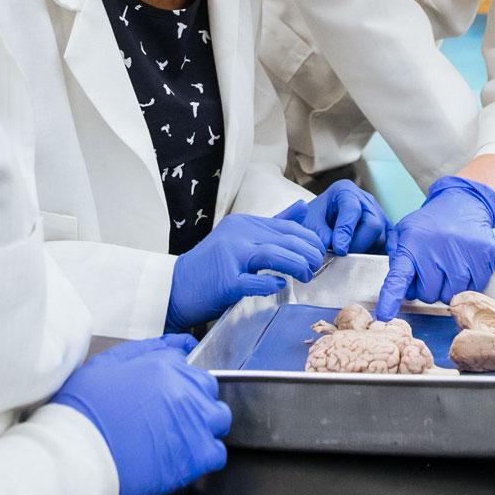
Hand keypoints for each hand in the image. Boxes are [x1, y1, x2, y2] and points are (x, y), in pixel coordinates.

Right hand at [50, 334, 229, 494]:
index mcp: (165, 367)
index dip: (180, 383)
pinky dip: (204, 455)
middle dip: (193, 400)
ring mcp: (194, 423)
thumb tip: (177, 346)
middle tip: (168, 417)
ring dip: (204, 425)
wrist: (75, 453)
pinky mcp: (196, 456)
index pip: (193, 368)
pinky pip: (217, 452)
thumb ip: (146, 351)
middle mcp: (186, 391)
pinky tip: (181, 457)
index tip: (169, 395)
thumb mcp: (107, 364)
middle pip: (208, 390)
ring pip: (218, 419)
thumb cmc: (82, 411)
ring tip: (177, 437)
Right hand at [168, 214, 325, 330]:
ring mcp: (230, 257)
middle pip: (284, 239)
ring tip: (307, 275)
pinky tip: (280, 284)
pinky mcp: (225, 280)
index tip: (318, 252)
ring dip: (297, 265)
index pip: (287, 226)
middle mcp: (237, 235)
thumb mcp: (242, 238)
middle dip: (308, 253)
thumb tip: (303, 207)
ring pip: (273, 254)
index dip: (309, 239)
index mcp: (244, 224)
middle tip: (316, 266)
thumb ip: (274, 224)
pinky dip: (271, 282)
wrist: (176, 287)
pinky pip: (254, 280)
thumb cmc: (212, 266)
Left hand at [276, 179, 387, 254]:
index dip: (346, 231)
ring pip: (382, 237)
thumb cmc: (313, 220)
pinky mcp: (384, 229)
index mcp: (345, 192)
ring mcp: (377, 214)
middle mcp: (365, 200)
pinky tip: (365, 261)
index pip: (352, 210)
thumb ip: (321, 235)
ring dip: (365, 251)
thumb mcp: (309, 224)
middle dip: (358, 244)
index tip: (339, 249)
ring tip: (347, 258)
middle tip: (343, 256)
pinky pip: (387, 243)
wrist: (317, 223)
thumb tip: (338, 250)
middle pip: (373, 224)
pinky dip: (378, 254)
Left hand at [374, 176, 494, 319]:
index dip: (391, 298)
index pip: (399, 277)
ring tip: (447, 267)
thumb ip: (397, 257)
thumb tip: (398, 286)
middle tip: (431, 271)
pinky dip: (467, 284)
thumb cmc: (432, 223)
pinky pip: (473, 288)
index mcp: (413, 245)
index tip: (385, 315)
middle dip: (428, 288)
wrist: (465, 203)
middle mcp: (437, 250)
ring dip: (447, 288)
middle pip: (428, 295)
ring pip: (451, 295)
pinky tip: (463, 266)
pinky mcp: (483, 257)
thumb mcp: (405, 231)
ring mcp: (462, 254)